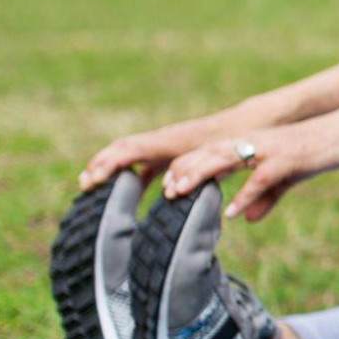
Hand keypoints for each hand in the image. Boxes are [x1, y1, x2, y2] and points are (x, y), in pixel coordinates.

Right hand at [80, 102, 278, 190]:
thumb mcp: (237, 162)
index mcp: (175, 141)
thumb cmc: (243, 139)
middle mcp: (168, 140)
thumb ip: (232, 186)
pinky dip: (134, 174)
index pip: (132, 149)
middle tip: (83, 184)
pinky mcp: (177, 150)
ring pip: (133, 155)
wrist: (254, 120)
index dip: (110, 163)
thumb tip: (241, 218)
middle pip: (124, 149)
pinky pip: (148, 162)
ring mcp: (170, 144)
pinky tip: (126, 193)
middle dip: (102, 165)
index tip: (93, 179)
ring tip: (92, 188)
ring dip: (112, 168)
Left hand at [157, 114, 338, 220]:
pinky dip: (244, 195)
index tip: (168, 186)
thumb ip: (265, 196)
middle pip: (208, 152)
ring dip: (200, 175)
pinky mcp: (287, 160)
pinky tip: (231, 212)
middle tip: (163, 191)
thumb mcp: (288, 176)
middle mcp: (254, 142)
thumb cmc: (320, 150)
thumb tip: (245, 218)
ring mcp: (269, 149)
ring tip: (179, 193)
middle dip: (183, 170)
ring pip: (225, 158)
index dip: (187, 166)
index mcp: (251, 143)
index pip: (209, 151)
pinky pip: (260, 179)